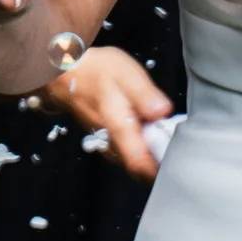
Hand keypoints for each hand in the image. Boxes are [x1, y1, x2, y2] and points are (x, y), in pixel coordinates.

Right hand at [50, 45, 174, 180]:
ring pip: (133, 160)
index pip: (140, 165)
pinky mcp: (106, 139)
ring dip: (150, 152)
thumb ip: (145, 95)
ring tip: (163, 133)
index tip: (177, 157)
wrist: (64, 73)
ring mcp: (107, 143)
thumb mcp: (125, 74)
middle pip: (140, 167)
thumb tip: (163, 112)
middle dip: (159, 160)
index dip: (161, 168)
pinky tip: (147, 129)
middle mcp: (112, 142)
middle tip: (175, 141)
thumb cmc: (95, 71)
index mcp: (119, 127)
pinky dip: (140, 145)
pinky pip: (126, 151)